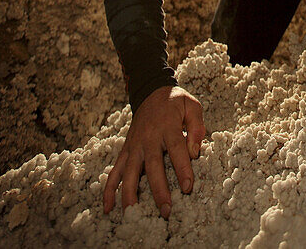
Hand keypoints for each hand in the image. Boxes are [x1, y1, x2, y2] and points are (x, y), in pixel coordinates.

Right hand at [103, 85, 205, 219]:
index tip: (187, 187)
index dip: (182, 168)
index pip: (176, 149)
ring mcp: (134, 145)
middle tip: (166, 210)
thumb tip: (195, 150)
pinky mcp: (126, 150)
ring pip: (129, 171)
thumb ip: (197, 125)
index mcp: (167, 126)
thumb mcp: (191, 105)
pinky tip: (108, 207)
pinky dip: (109, 189)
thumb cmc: (174, 102)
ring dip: (130, 193)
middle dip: (158, 189)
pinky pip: (115, 170)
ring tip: (133, 213)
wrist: (151, 91)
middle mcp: (148, 137)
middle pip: (152, 165)